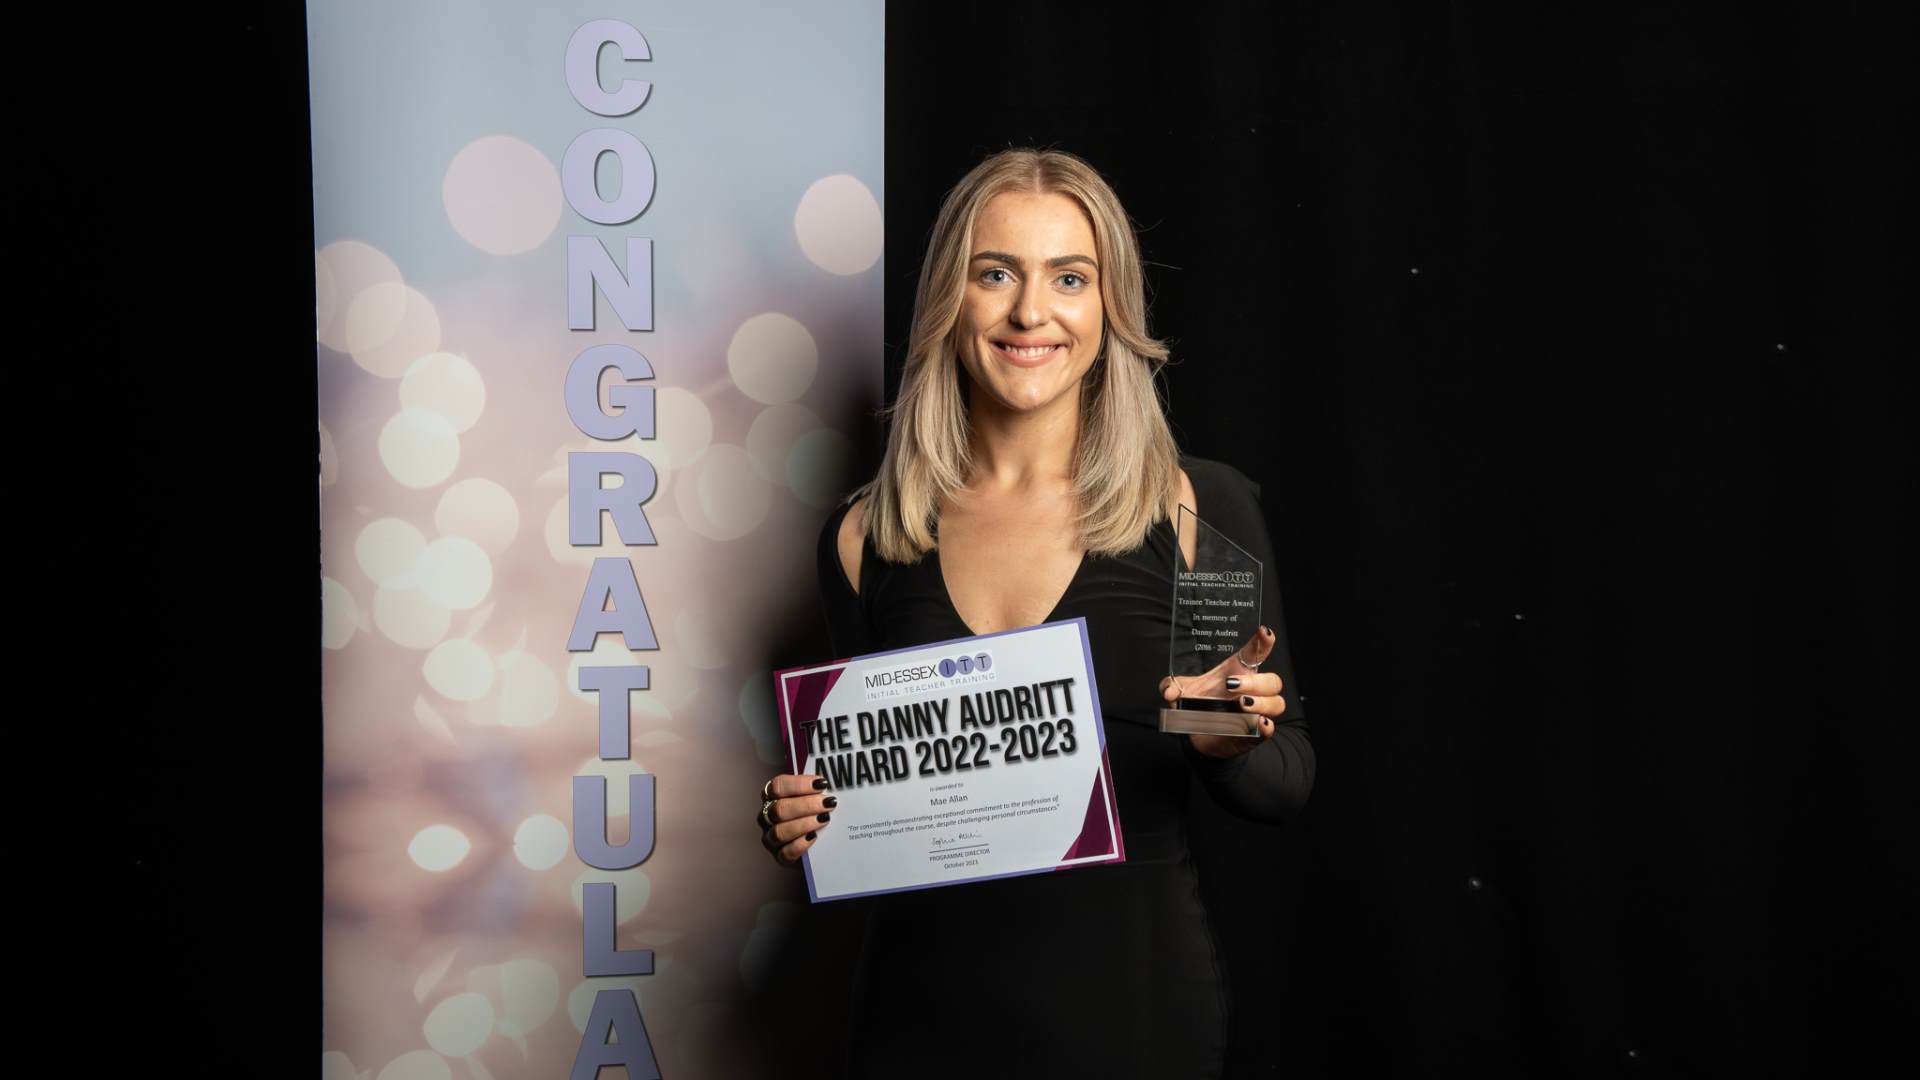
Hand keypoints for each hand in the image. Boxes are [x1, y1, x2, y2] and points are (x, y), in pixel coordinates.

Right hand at [756, 773, 835, 866]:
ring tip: (824, 819)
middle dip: (806, 805)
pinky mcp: (780, 857)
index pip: (778, 786)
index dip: (799, 784)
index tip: (821, 784)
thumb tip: (827, 783)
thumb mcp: (814, 797)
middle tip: (827, 803)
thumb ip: (817, 790)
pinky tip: (814, 837)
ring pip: (779, 831)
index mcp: (773, 796)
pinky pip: (785, 853)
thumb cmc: (815, 812)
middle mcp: (768, 816)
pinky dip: (800, 845)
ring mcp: (771, 837)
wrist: (821, 844)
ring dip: (804, 824)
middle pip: (779, 809)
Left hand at [1160, 625, 1285, 758]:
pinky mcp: (1255, 733)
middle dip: (1256, 681)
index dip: (1264, 642)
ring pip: (1276, 703)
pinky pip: (1269, 729)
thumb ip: (1171, 686)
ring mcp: (1257, 712)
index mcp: (1238, 673)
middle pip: (1272, 681)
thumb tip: (1169, 691)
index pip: (1256, 653)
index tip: (1265, 631)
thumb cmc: (1198, 706)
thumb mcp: (1181, 692)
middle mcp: (1253, 691)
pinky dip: (1266, 726)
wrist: (1199, 735)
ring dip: (1262, 702)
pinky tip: (1259, 723)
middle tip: (1232, 684)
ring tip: (1242, 703)